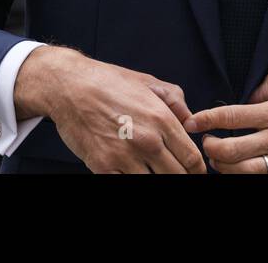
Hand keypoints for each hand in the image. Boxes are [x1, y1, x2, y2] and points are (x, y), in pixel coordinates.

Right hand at [14, 46, 206, 173]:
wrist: (69, 87)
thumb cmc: (107, 83)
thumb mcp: (148, 82)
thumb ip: (175, 100)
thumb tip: (191, 121)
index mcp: (162, 119)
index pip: (191, 158)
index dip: (198, 170)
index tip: (196, 173)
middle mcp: (147, 141)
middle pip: (177, 176)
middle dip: (181, 177)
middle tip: (178, 174)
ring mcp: (124, 157)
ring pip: (153, 183)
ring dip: (156, 179)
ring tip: (153, 171)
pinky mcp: (103, 168)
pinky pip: (126, 185)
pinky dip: (132, 180)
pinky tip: (132, 173)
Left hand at [185, 74, 267, 172]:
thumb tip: (248, 96)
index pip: (233, 116)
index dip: (207, 119)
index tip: (193, 120)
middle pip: (231, 150)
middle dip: (210, 148)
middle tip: (205, 141)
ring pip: (243, 171)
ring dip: (224, 166)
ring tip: (218, 158)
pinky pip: (265, 179)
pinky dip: (248, 175)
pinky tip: (242, 169)